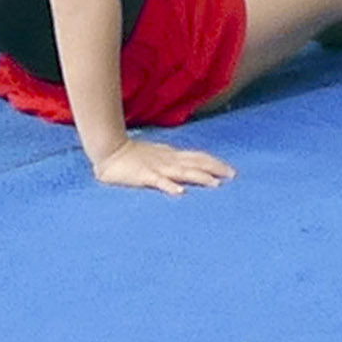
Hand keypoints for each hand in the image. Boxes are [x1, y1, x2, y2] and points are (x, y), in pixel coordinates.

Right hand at [93, 135, 233, 191]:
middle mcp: (168, 160)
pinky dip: (170, 186)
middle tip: (232, 175)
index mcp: (171, 156)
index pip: (197, 157)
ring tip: (215, 184)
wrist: (109, 149)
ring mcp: (157, 167)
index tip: (230, 170)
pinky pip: (159, 181)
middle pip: (196, 163)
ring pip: (183, 172)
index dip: (214, 163)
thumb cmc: (131, 155)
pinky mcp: (144, 176)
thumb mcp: (155, 155)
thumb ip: (169, 161)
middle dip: (215, 169)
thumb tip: (184, 170)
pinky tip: (180, 192)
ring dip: (199, 177)